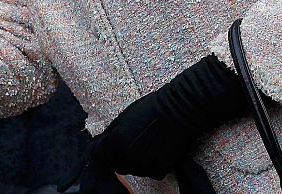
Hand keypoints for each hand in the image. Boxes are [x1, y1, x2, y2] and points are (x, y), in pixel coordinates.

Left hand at [92, 55, 245, 180]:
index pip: (101, 156)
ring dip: (134, 161)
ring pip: (133, 170)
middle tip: (129, 143)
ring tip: (145, 144)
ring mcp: (145, 166)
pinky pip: (149, 172)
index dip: (104, 150)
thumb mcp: (124, 116)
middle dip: (119, 156)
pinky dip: (151, 164)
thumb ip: (111, 132)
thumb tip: (102, 142)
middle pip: (117, 165)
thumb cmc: (151, 108)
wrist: (180, 111)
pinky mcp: (160, 170)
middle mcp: (129, 159)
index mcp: (117, 144)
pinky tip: (156, 150)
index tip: (108, 146)